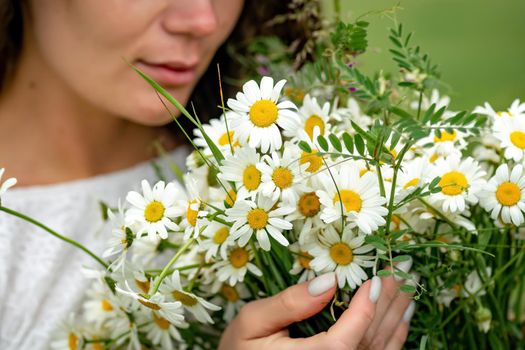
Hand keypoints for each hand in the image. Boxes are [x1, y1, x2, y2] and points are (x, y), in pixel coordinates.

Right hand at [218, 268, 414, 349]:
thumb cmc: (241, 348)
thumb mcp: (252, 323)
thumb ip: (289, 304)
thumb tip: (328, 281)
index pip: (342, 342)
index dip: (364, 311)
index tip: (376, 279)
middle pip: (367, 341)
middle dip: (388, 302)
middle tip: (402, 267)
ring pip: (377, 348)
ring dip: (395, 314)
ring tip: (409, 283)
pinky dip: (395, 335)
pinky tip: (404, 314)